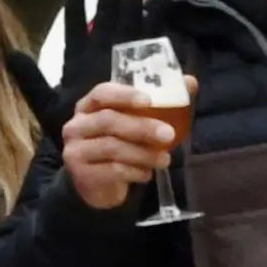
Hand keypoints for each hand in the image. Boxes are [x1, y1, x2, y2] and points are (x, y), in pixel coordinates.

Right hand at [63, 86, 178, 211]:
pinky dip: (135, 172)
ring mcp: (75, 150)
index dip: (124, 95)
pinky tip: (147, 174)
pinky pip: (112, 171)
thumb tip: (190, 82)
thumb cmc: (119, 144)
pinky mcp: (81, 174)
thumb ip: (161, 102)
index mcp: (89, 106)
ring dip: (143, 154)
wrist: (96, 184)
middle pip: (108, 120)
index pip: (102, 93)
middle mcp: (77, 125)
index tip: (149, 100)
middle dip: (142, 127)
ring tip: (165, 159)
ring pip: (112, 148)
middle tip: (169, 134)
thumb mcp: (135, 122)